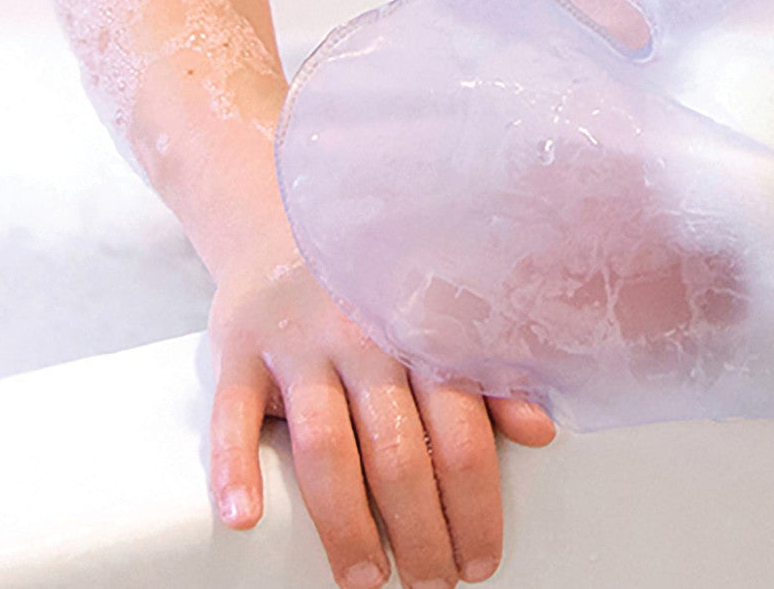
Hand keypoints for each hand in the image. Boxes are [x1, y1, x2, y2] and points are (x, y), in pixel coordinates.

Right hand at [207, 248, 555, 586]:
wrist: (279, 221)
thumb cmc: (371, 287)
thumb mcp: (433, 316)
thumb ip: (488, 374)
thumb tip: (542, 431)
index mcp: (422, 329)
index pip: (460, 429)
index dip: (474, 501)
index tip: (482, 560)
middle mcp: (364, 335)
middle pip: (397, 449)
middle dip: (420, 527)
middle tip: (433, 584)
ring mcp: (299, 343)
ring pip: (325, 444)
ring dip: (345, 522)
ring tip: (365, 579)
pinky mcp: (238, 350)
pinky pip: (231, 414)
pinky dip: (234, 468)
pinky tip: (245, 519)